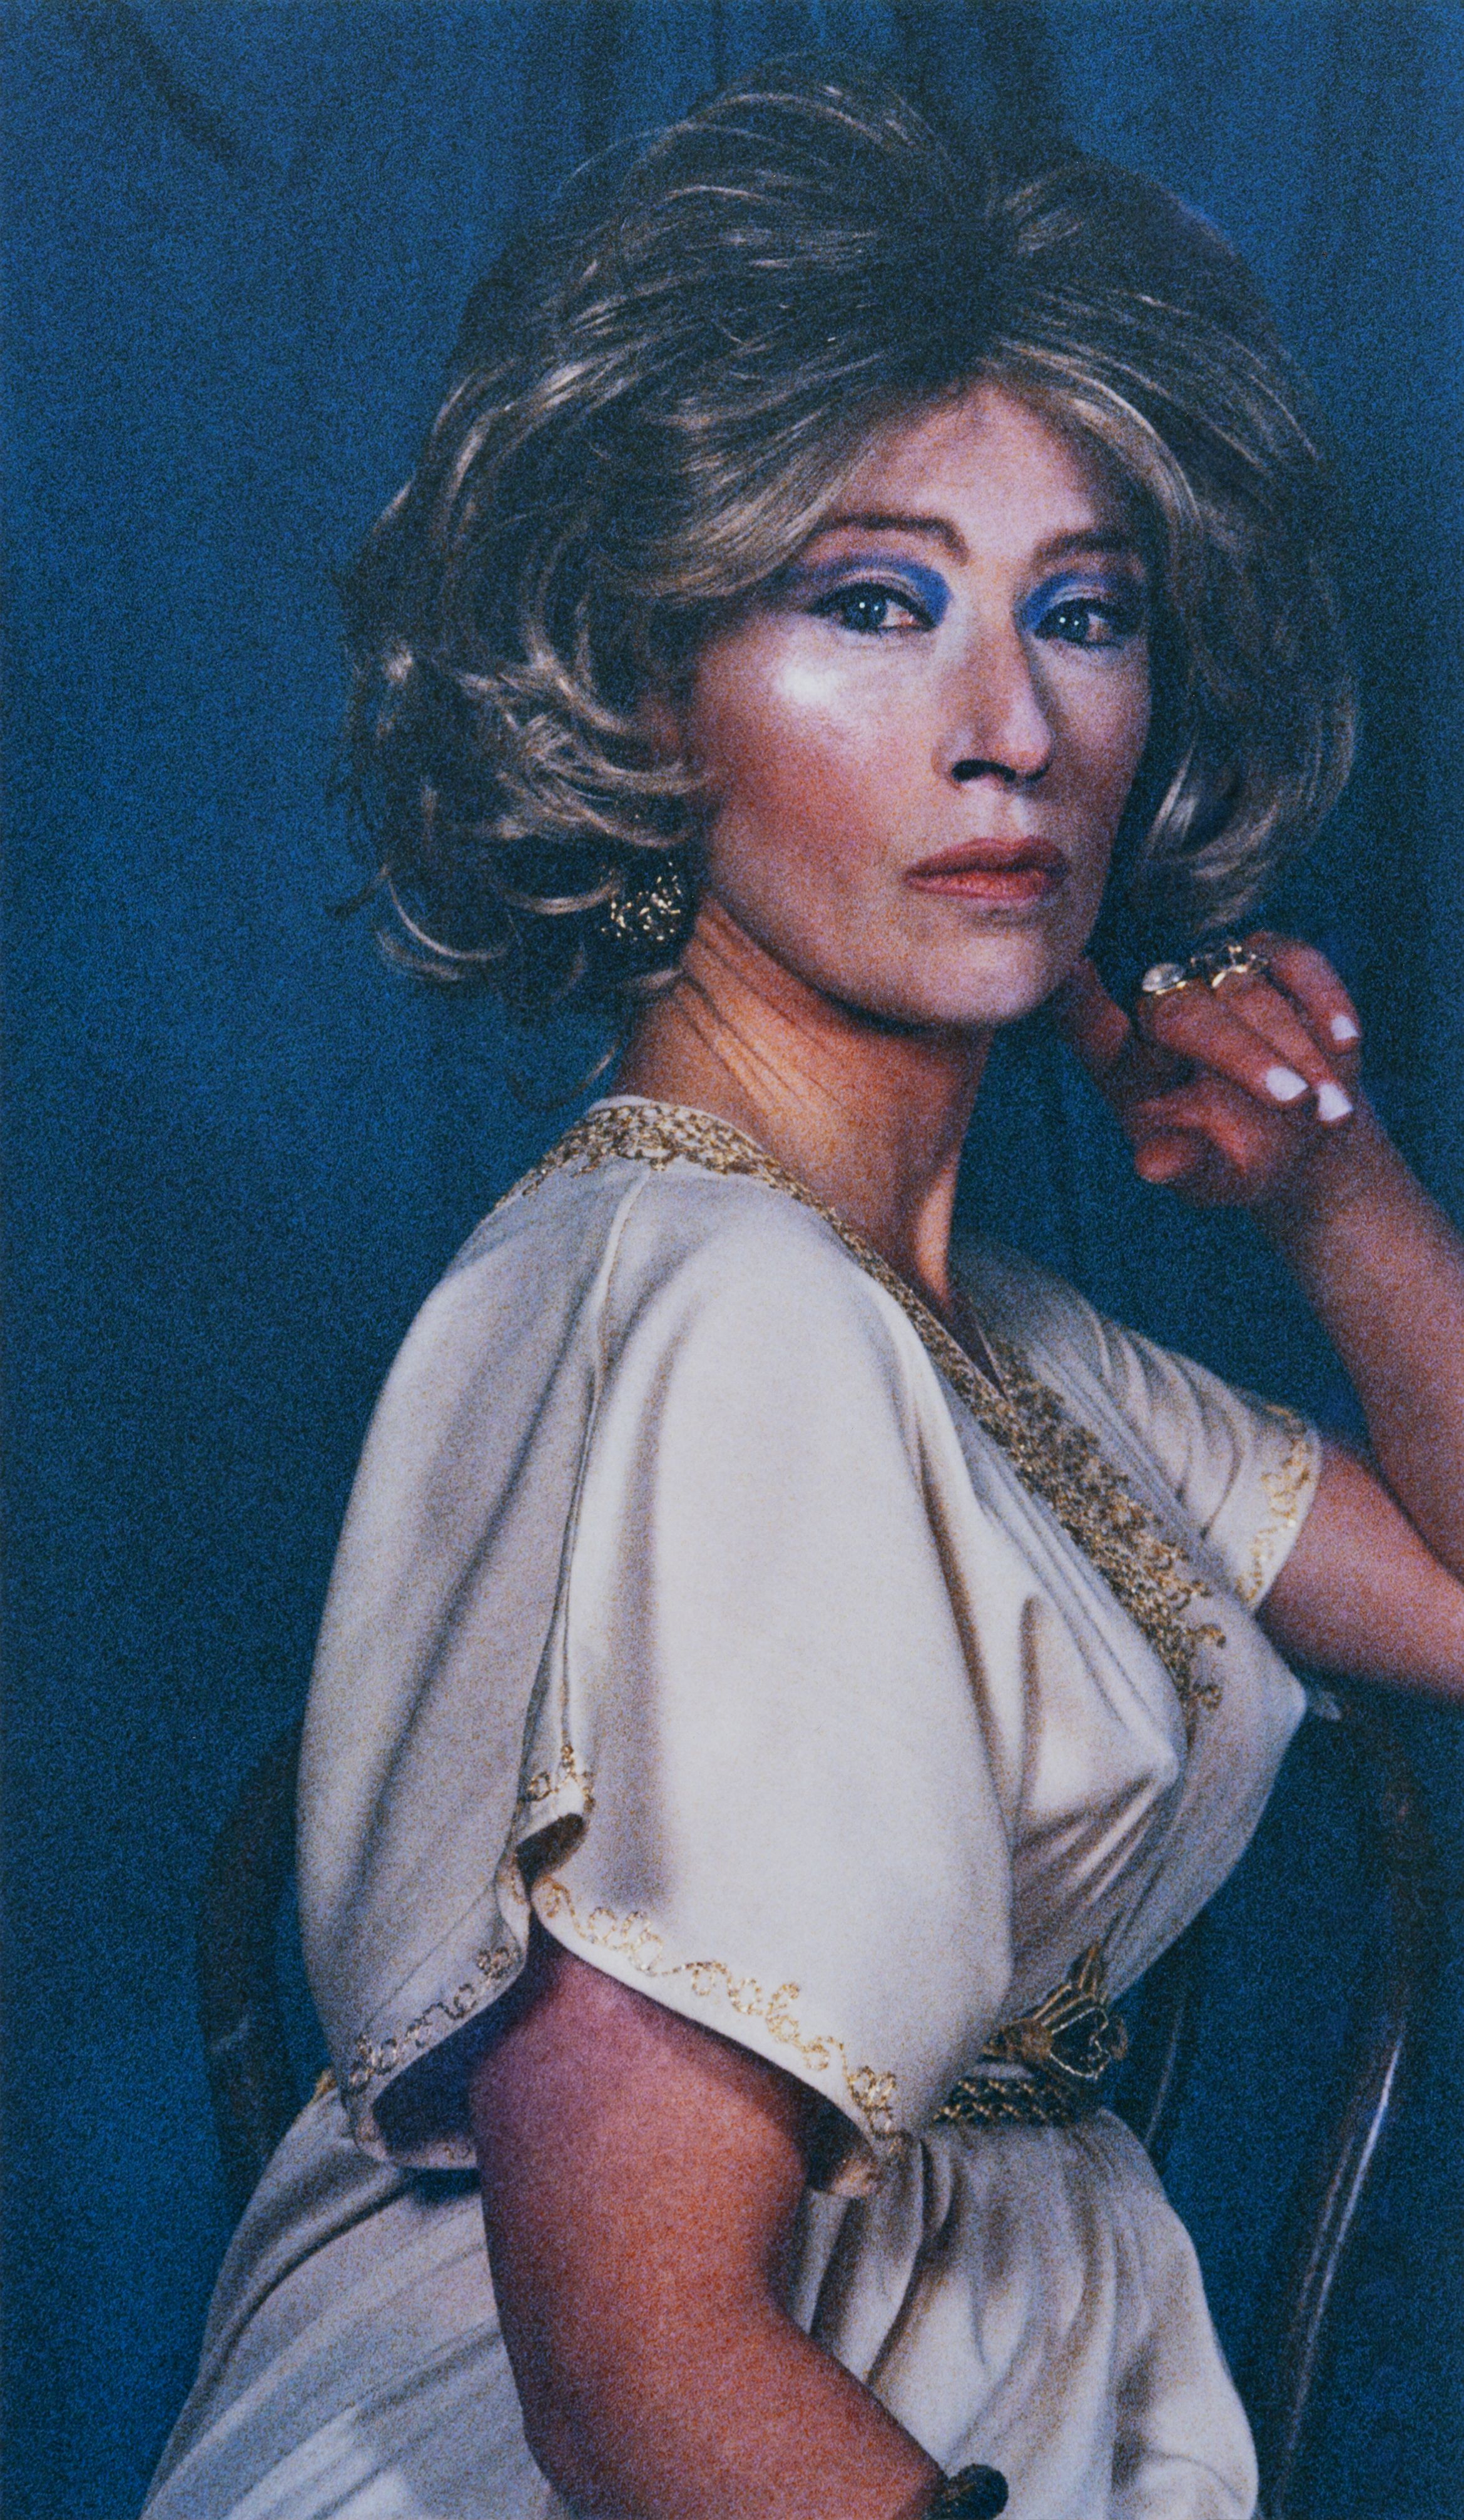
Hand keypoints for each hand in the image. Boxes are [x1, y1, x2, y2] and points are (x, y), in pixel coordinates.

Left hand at [1048, 934, 1363, 1208]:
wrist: (1305, 1134)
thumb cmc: (1239, 1158)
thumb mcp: (1212, 1177)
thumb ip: (1184, 1168)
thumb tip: (1153, 1166)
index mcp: (1126, 1067)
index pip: (1090, 1028)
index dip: (1079, 1000)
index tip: (1075, 973)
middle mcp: (1161, 1012)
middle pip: (1180, 1011)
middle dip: (1243, 1056)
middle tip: (1293, 1102)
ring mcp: (1215, 978)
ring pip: (1244, 989)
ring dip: (1296, 1051)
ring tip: (1329, 1112)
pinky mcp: (1272, 959)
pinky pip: (1295, 961)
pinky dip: (1323, 1001)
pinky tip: (1346, 1044)